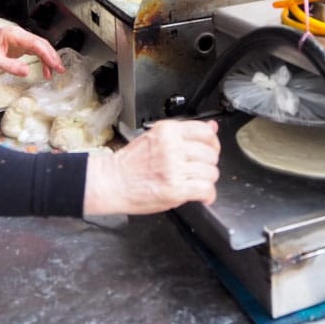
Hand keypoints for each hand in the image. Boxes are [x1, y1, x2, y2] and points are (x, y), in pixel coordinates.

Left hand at [0, 25, 63, 78]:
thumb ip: (10, 66)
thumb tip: (27, 71)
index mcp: (14, 35)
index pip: (36, 44)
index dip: (48, 55)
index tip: (56, 65)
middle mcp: (19, 35)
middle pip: (42, 44)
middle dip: (52, 56)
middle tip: (60, 69)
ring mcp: (20, 40)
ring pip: (40, 47)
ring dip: (49, 58)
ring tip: (55, 72)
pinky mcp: (19, 45)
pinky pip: (35, 51)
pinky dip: (42, 60)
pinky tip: (45, 70)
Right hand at [83, 119, 219, 214]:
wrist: (111, 182)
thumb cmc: (130, 164)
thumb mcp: (157, 138)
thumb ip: (185, 133)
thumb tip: (212, 127)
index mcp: (168, 131)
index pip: (205, 132)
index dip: (213, 144)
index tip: (211, 150)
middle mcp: (172, 147)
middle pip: (210, 154)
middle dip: (209, 165)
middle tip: (199, 171)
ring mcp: (174, 168)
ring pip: (210, 172)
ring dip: (207, 181)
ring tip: (196, 184)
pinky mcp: (175, 189)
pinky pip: (205, 189)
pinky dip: (208, 195)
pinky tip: (202, 196)